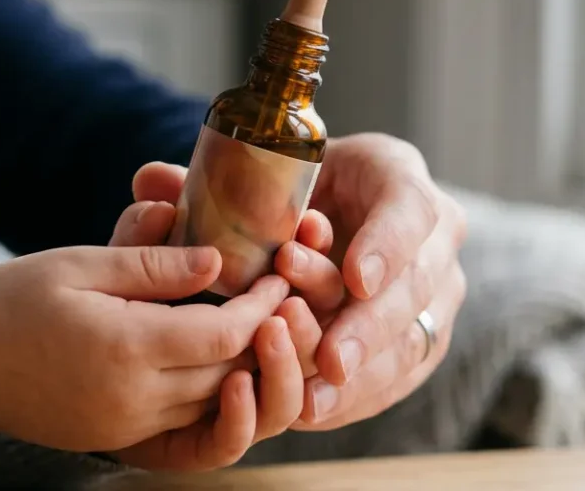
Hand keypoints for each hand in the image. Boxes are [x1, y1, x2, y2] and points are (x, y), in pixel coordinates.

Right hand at [0, 242, 292, 460]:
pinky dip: (215, 399)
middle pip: (231, 375)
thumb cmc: (13, 301)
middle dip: (267, 337)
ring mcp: (128, 427)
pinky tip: (224, 366)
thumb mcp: (80, 264)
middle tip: (288, 300)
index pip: (225, 332)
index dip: (262, 304)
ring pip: (215, 406)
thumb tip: (218, 261)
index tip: (277, 275)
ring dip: (247, 370)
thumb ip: (152, 264)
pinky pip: (188, 428)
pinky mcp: (120, 440)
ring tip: (263, 329)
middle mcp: (135, 398)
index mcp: (126, 347)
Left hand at [131, 132, 467, 431]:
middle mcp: (431, 235)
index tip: (357, 279)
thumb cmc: (294, 188)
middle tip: (331, 358)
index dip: (387, 244)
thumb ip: (211, 183)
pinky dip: (357, 395)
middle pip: (415, 285)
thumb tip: (150, 181)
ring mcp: (434, 291)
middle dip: (369, 324)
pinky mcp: (421, 335)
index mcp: (396, 175)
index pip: (408, 206)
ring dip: (361, 369)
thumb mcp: (263, 173)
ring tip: (314, 397)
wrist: (328, 217)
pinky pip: (399, 373)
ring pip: (410, 336)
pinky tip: (316, 410)